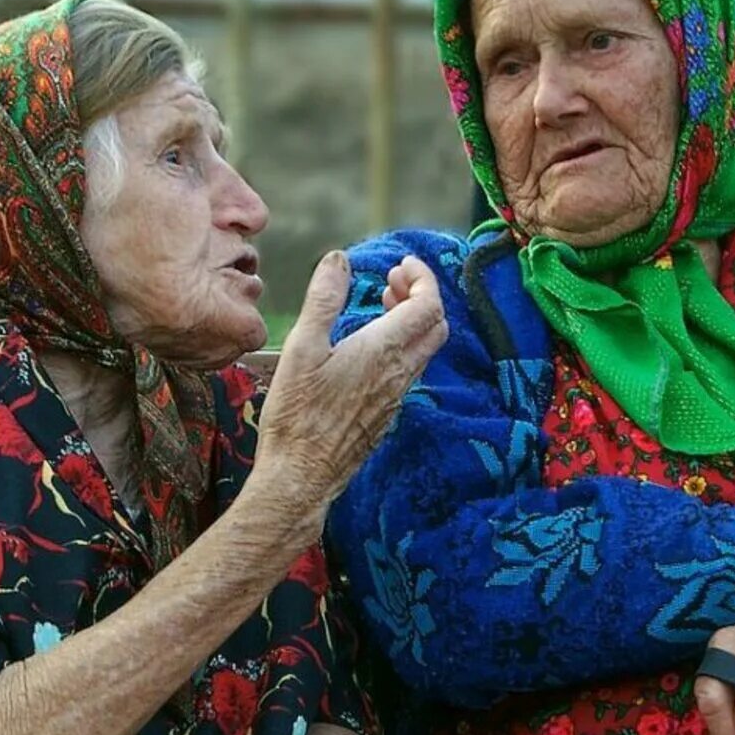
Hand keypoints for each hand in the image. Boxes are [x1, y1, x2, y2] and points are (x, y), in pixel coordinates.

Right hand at [252, 252, 446, 526]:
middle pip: (436, 325)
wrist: (302, 476)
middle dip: (422, 295)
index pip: (429, 304)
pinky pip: (410, 371)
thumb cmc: (297, 414)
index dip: (423, 277)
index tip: (402, 264)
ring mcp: (397, 396)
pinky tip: (371, 347)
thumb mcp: (303, 347)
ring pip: (425, 350)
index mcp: (385, 350)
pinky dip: (403, 345)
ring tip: (382, 305)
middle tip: (392, 281)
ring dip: (413, 321)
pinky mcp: (387, 414)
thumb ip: (324, 300)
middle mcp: (400, 373)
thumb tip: (340, 259)